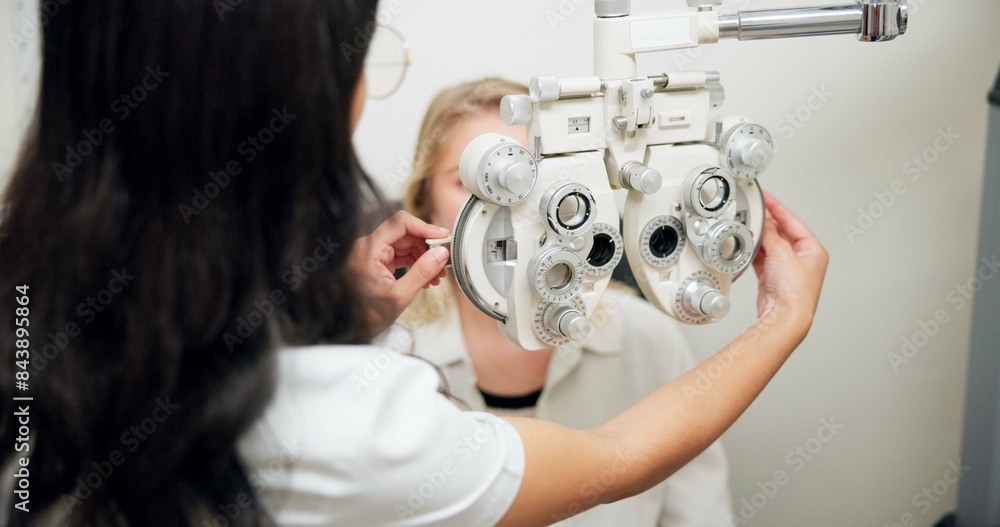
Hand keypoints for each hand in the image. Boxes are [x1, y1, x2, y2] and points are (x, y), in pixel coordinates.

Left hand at [349, 211, 450, 336]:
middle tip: (444, 260)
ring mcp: (373, 254)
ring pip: (405, 245)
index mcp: (369, 249)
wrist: (350, 329)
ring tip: (437, 275)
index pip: (400, 223)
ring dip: (424, 257)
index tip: (443, 237)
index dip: (424, 227)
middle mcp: (369, 247)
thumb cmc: (366, 315)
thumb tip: (441, 254)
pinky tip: (426, 278)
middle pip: (405, 234)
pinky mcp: (377, 263)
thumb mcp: (399, 295)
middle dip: (427, 246)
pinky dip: (415, 264)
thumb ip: (422, 272)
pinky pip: (401, 256)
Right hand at [752, 191, 829, 331]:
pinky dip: (754, 253)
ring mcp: (787, 269)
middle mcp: (802, 259)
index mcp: (813, 250)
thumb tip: (764, 222)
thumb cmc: (795, 291)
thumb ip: (771, 234)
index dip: (778, 208)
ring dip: (759, 240)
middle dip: (767, 225)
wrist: (784, 316)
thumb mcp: (783, 252)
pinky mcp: (773, 278)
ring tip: (748, 230)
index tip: (766, 198)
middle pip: (782, 233)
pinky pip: (762, 259)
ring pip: (771, 246)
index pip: (793, 221)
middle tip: (753, 213)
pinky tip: (746, 247)